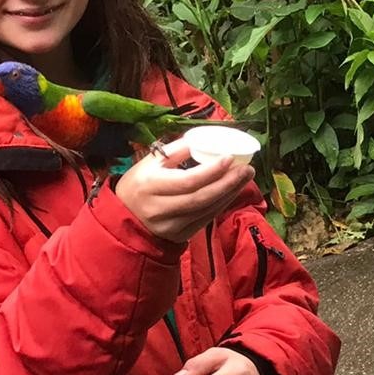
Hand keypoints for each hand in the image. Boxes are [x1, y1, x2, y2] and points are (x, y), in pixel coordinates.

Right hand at [116, 140, 253, 243]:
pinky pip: (206, 219)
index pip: (188, 181)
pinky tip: (233, 192)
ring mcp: (171, 225)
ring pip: (207, 210)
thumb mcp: (149, 163)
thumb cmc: (139, 185)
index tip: (230, 158)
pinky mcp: (180, 235)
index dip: (211, 171)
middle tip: (247, 169)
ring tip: (245, 177)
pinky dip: (222, 204)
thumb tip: (203, 139)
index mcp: (151, 185)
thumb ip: (176, 151)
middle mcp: (160, 208)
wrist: (125, 219)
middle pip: (201, 197)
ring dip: (229, 193)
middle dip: (228, 183)